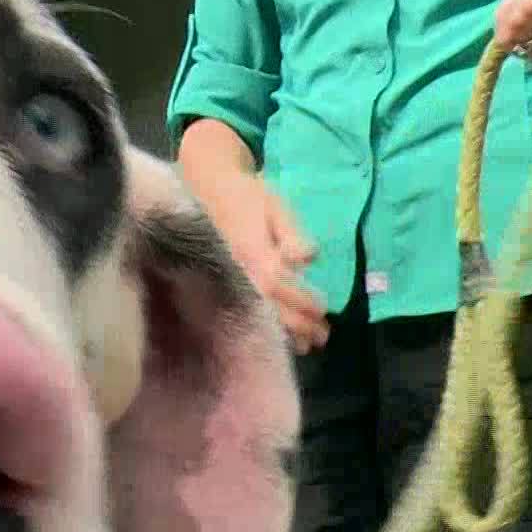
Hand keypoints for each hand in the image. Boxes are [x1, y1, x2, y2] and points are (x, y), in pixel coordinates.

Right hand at [201, 175, 329, 353]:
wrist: (207, 187)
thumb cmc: (248, 195)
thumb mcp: (276, 206)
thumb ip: (292, 234)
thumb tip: (306, 260)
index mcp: (252, 252)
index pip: (279, 285)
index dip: (302, 301)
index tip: (323, 311)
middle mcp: (237, 271)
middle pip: (267, 306)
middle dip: (297, 325)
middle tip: (321, 337)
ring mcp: (226, 278)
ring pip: (254, 313)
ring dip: (281, 332)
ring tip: (304, 345)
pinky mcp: (221, 282)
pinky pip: (242, 309)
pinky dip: (261, 326)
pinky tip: (277, 336)